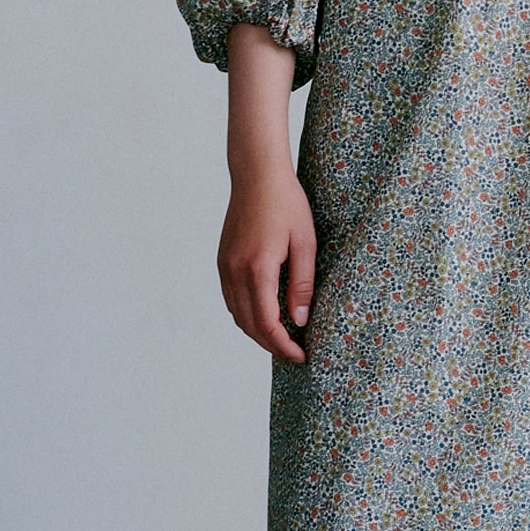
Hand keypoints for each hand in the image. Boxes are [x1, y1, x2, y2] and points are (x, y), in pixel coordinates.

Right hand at [219, 21, 313, 364]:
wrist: (256, 175)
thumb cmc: (287, 204)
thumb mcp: (305, 243)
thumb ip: (302, 284)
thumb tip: (299, 321)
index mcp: (257, 269)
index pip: (267, 323)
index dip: (283, 345)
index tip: (302, 356)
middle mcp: (235, 272)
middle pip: (249, 325)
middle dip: (271, 344)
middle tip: (295, 353)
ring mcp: (225, 266)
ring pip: (237, 314)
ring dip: (257, 332)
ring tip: (282, 338)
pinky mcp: (223, 260)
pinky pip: (231, 299)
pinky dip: (246, 315)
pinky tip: (264, 315)